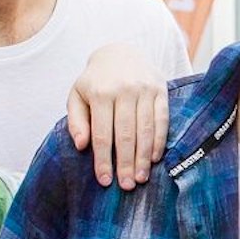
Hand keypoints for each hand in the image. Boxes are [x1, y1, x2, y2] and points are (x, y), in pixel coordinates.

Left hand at [67, 44, 169, 190]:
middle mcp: (124, 90)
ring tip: (140, 178)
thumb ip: (77, 120)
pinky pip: (162, 120)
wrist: (121, 52)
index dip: (104, 159)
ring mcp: (145, 90)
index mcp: (100, 93)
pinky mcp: (160, 90)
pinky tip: (154, 158)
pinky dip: (159, 141)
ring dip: (143, 157)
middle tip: (126, 186)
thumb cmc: (96, 81)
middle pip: (126, 135)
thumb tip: (81, 145)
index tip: (105, 180)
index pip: (103, 134)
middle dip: (126, 163)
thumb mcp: (77, 95)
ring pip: (146, 129)